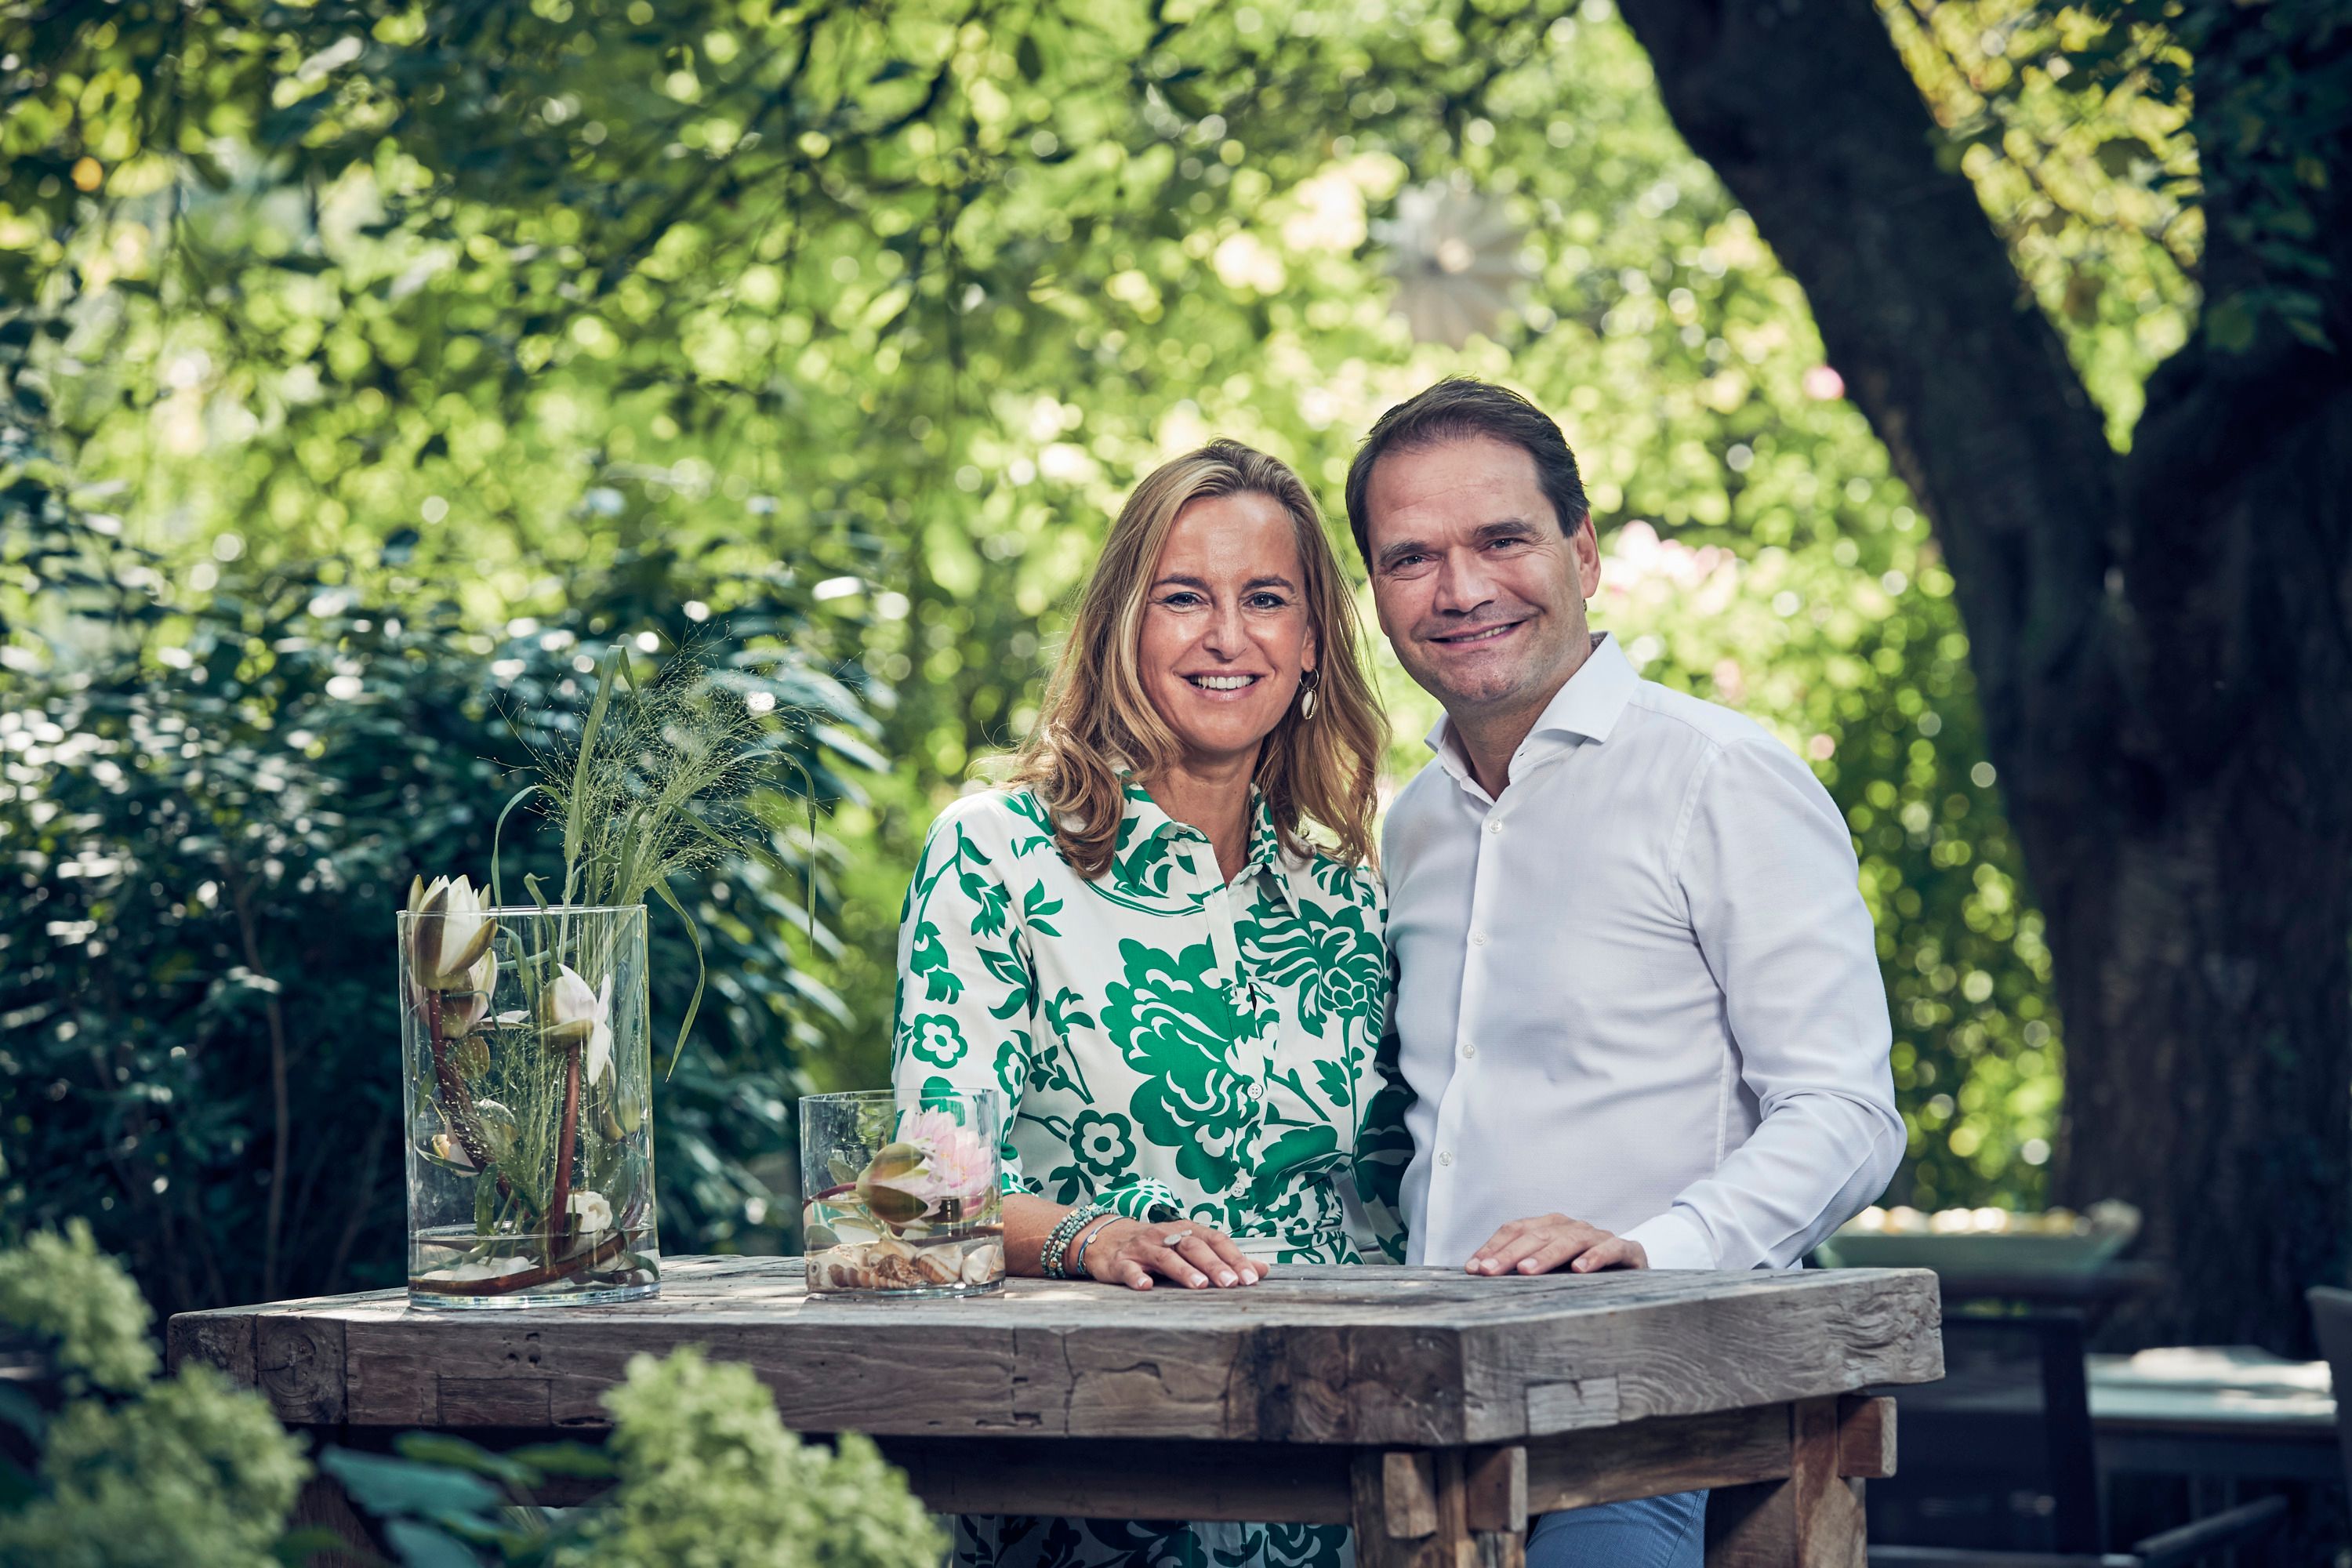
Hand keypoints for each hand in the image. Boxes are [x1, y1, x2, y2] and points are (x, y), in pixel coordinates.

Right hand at [1082, 1218, 1266, 1290]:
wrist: (1107, 1239)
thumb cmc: (1157, 1246)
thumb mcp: (1190, 1248)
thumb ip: (1226, 1260)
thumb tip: (1263, 1270)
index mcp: (1187, 1232)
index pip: (1216, 1241)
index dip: (1234, 1258)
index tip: (1252, 1278)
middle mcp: (1166, 1235)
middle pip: (1193, 1247)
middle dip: (1214, 1265)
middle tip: (1232, 1283)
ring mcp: (1142, 1248)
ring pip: (1165, 1256)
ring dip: (1183, 1270)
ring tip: (1199, 1285)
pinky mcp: (1120, 1261)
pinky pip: (1128, 1268)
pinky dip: (1137, 1276)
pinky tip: (1146, 1286)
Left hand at [1465, 1214, 1647, 1275]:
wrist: (1633, 1267)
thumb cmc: (1583, 1270)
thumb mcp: (1551, 1269)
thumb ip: (1521, 1268)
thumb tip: (1479, 1275)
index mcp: (1550, 1226)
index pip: (1516, 1230)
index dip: (1493, 1246)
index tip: (1473, 1268)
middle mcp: (1572, 1226)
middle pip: (1537, 1234)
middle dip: (1509, 1254)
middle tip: (1489, 1271)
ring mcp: (1598, 1236)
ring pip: (1569, 1240)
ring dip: (1545, 1256)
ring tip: (1525, 1271)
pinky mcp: (1626, 1250)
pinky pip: (1610, 1249)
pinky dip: (1595, 1257)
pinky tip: (1579, 1270)